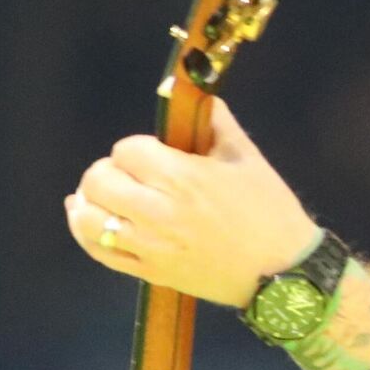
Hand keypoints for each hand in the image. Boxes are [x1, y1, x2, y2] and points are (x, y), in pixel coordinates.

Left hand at [65, 98, 319, 306]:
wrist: (284, 272)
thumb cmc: (270, 212)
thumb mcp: (248, 158)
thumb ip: (217, 123)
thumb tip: (200, 96)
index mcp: (182, 177)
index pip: (126, 150)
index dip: (136, 148)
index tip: (153, 155)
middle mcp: (159, 211)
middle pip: (99, 180)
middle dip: (109, 171)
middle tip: (128, 175)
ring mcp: (151, 245)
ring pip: (89, 217)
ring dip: (90, 200)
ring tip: (102, 196)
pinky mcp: (150, 272)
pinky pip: (100, 251)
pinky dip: (86, 232)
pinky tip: (87, 219)